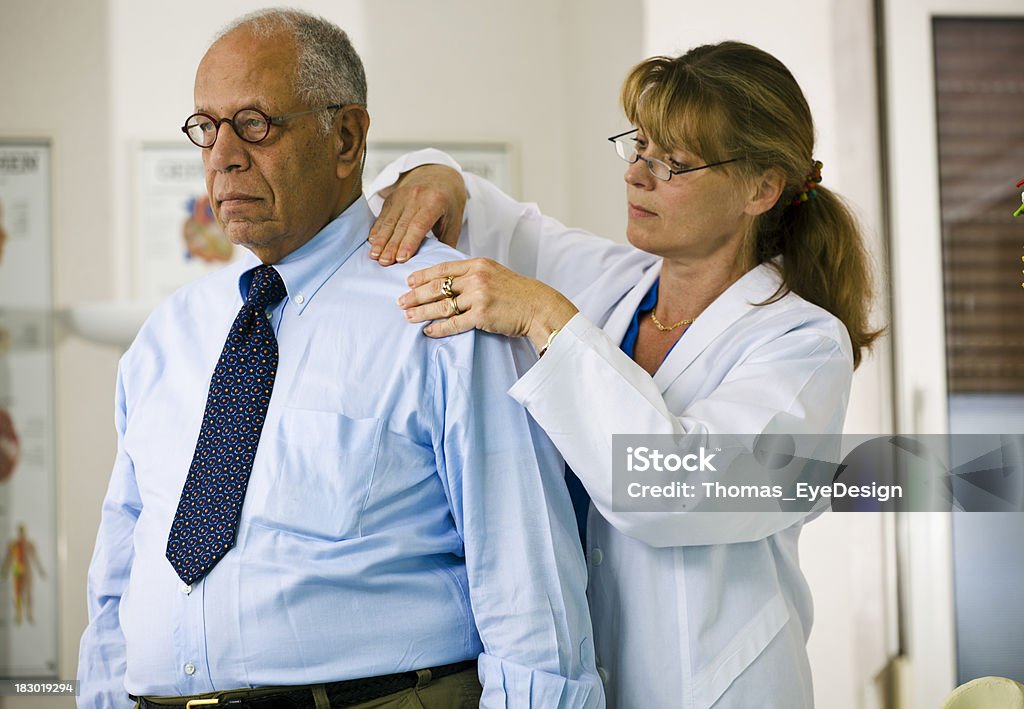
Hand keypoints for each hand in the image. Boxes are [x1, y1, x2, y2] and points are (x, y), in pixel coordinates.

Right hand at [369, 164, 466, 264]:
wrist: (440, 173)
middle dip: (391, 245)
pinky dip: (377, 229)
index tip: (401, 258)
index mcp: (435, 201)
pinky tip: (372, 242)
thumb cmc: (449, 202)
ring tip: (374, 255)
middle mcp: (416, 196)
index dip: (409, 242)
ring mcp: (402, 194)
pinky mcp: (392, 197)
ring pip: (389, 221)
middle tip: (384, 262)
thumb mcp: (454, 220)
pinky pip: (383, 215)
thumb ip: (446, 242)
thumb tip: (437, 265)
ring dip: (380, 240)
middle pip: (401, 225)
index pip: (419, 225)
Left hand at [400, 258, 577, 350]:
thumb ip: (473, 274)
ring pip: (442, 305)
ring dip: (422, 312)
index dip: (423, 275)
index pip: (443, 268)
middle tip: (400, 302)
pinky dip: (438, 328)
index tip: (408, 281)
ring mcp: (479, 297)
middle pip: (437, 286)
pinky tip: (428, 330)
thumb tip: (449, 282)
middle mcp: (477, 278)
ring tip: (408, 317)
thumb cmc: (517, 293)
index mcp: (478, 264)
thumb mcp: (495, 273)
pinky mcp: (482, 316)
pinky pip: (454, 323)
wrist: (539, 307)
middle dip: (415, 295)